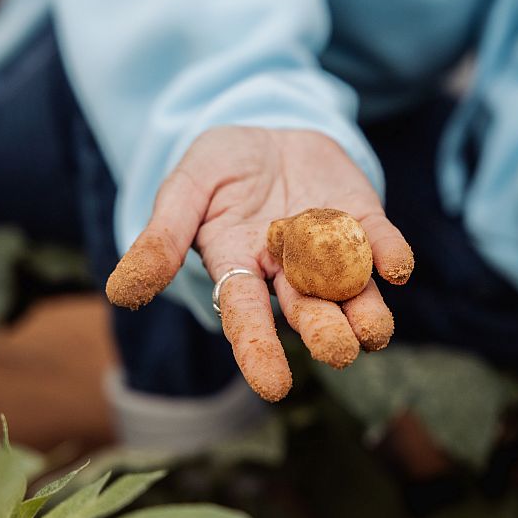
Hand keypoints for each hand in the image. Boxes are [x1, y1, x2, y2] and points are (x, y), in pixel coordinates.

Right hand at [105, 127, 412, 401]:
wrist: (268, 130)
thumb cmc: (220, 167)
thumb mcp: (184, 190)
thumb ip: (161, 238)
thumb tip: (120, 293)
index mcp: (239, 268)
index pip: (245, 316)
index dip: (258, 350)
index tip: (274, 387)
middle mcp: (287, 271)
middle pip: (307, 311)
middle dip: (325, 333)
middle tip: (340, 352)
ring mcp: (330, 249)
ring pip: (351, 293)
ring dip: (367, 313)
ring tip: (375, 332)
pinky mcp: (362, 221)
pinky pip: (379, 244)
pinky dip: (390, 255)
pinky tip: (397, 268)